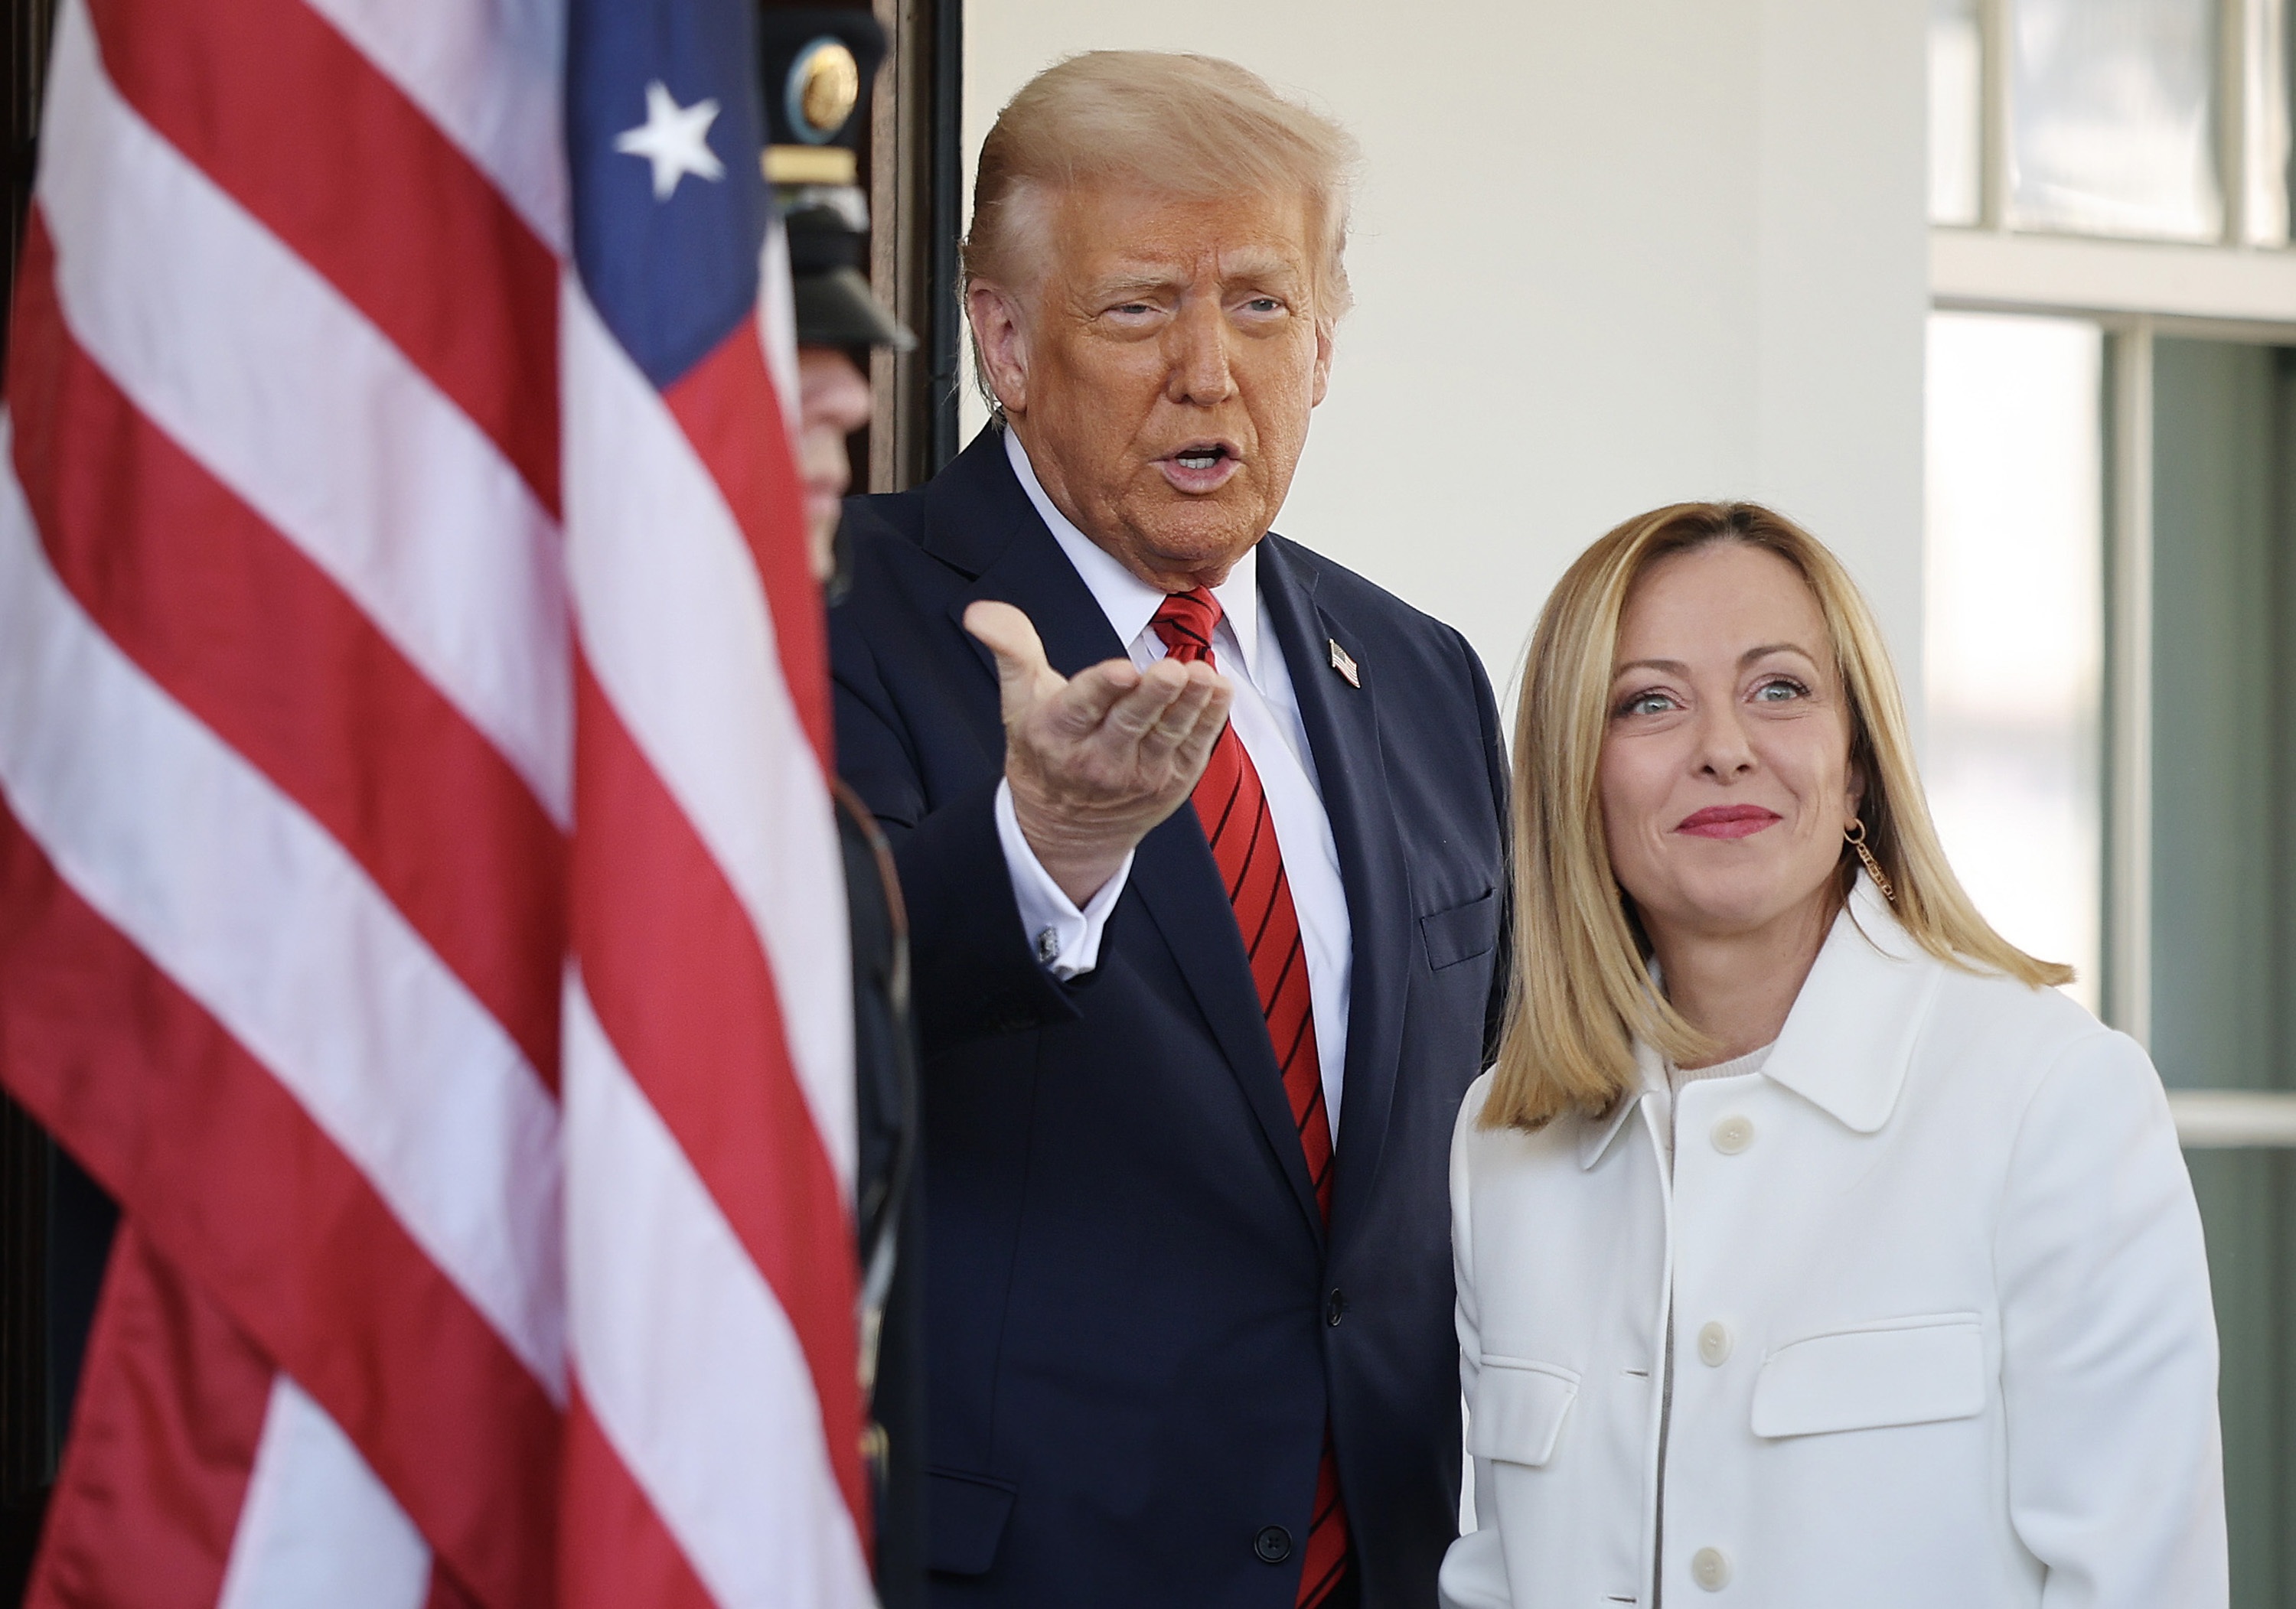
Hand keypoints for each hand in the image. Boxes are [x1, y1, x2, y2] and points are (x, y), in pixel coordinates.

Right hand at [964, 600, 1233, 905]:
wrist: (1068, 830)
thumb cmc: (1045, 753)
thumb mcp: (1018, 702)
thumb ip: (1010, 650)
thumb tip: (981, 612)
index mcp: (1057, 733)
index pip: (1081, 706)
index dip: (1102, 688)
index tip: (1121, 669)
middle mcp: (1098, 759)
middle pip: (1131, 722)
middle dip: (1153, 696)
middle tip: (1173, 671)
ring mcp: (1139, 774)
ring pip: (1168, 734)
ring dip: (1189, 705)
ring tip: (1203, 677)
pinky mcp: (1172, 781)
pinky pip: (1195, 747)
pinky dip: (1210, 719)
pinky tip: (1219, 689)